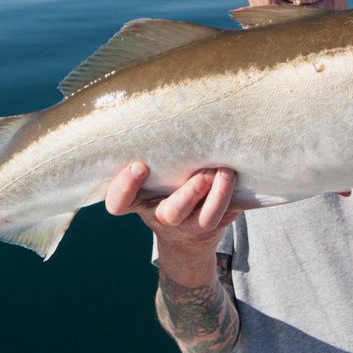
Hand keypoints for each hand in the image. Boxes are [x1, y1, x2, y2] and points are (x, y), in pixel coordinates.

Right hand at [104, 162, 239, 247]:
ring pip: (204, 219)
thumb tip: (172, 116)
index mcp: (140, 202)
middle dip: (189, 192)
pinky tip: (234, 176)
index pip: (119, 203)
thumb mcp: (153, 179)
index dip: (124, 187)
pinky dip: (230, 196)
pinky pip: (223, 217)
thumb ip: (156, 161)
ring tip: (225, 172)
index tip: (139, 166)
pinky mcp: (210, 228)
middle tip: (204, 172)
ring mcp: (188, 226)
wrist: (186, 236)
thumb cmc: (165, 189)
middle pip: (170, 213)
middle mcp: (162, 216)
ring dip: (218, 194)